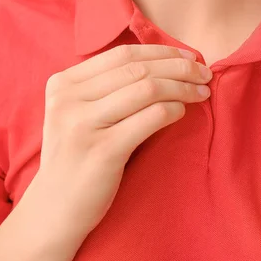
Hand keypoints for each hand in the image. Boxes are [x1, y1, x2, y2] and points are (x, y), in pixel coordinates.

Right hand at [25, 45, 212, 237]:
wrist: (55, 208)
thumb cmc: (76, 157)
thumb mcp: (78, 113)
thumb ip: (105, 88)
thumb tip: (163, 64)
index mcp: (63, 83)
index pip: (122, 54)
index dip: (161, 51)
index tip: (188, 56)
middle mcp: (69, 99)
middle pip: (137, 69)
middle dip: (178, 67)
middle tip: (204, 73)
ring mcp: (84, 124)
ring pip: (147, 89)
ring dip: (182, 87)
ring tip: (202, 91)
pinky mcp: (103, 151)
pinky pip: (150, 117)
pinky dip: (173, 110)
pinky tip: (183, 111)